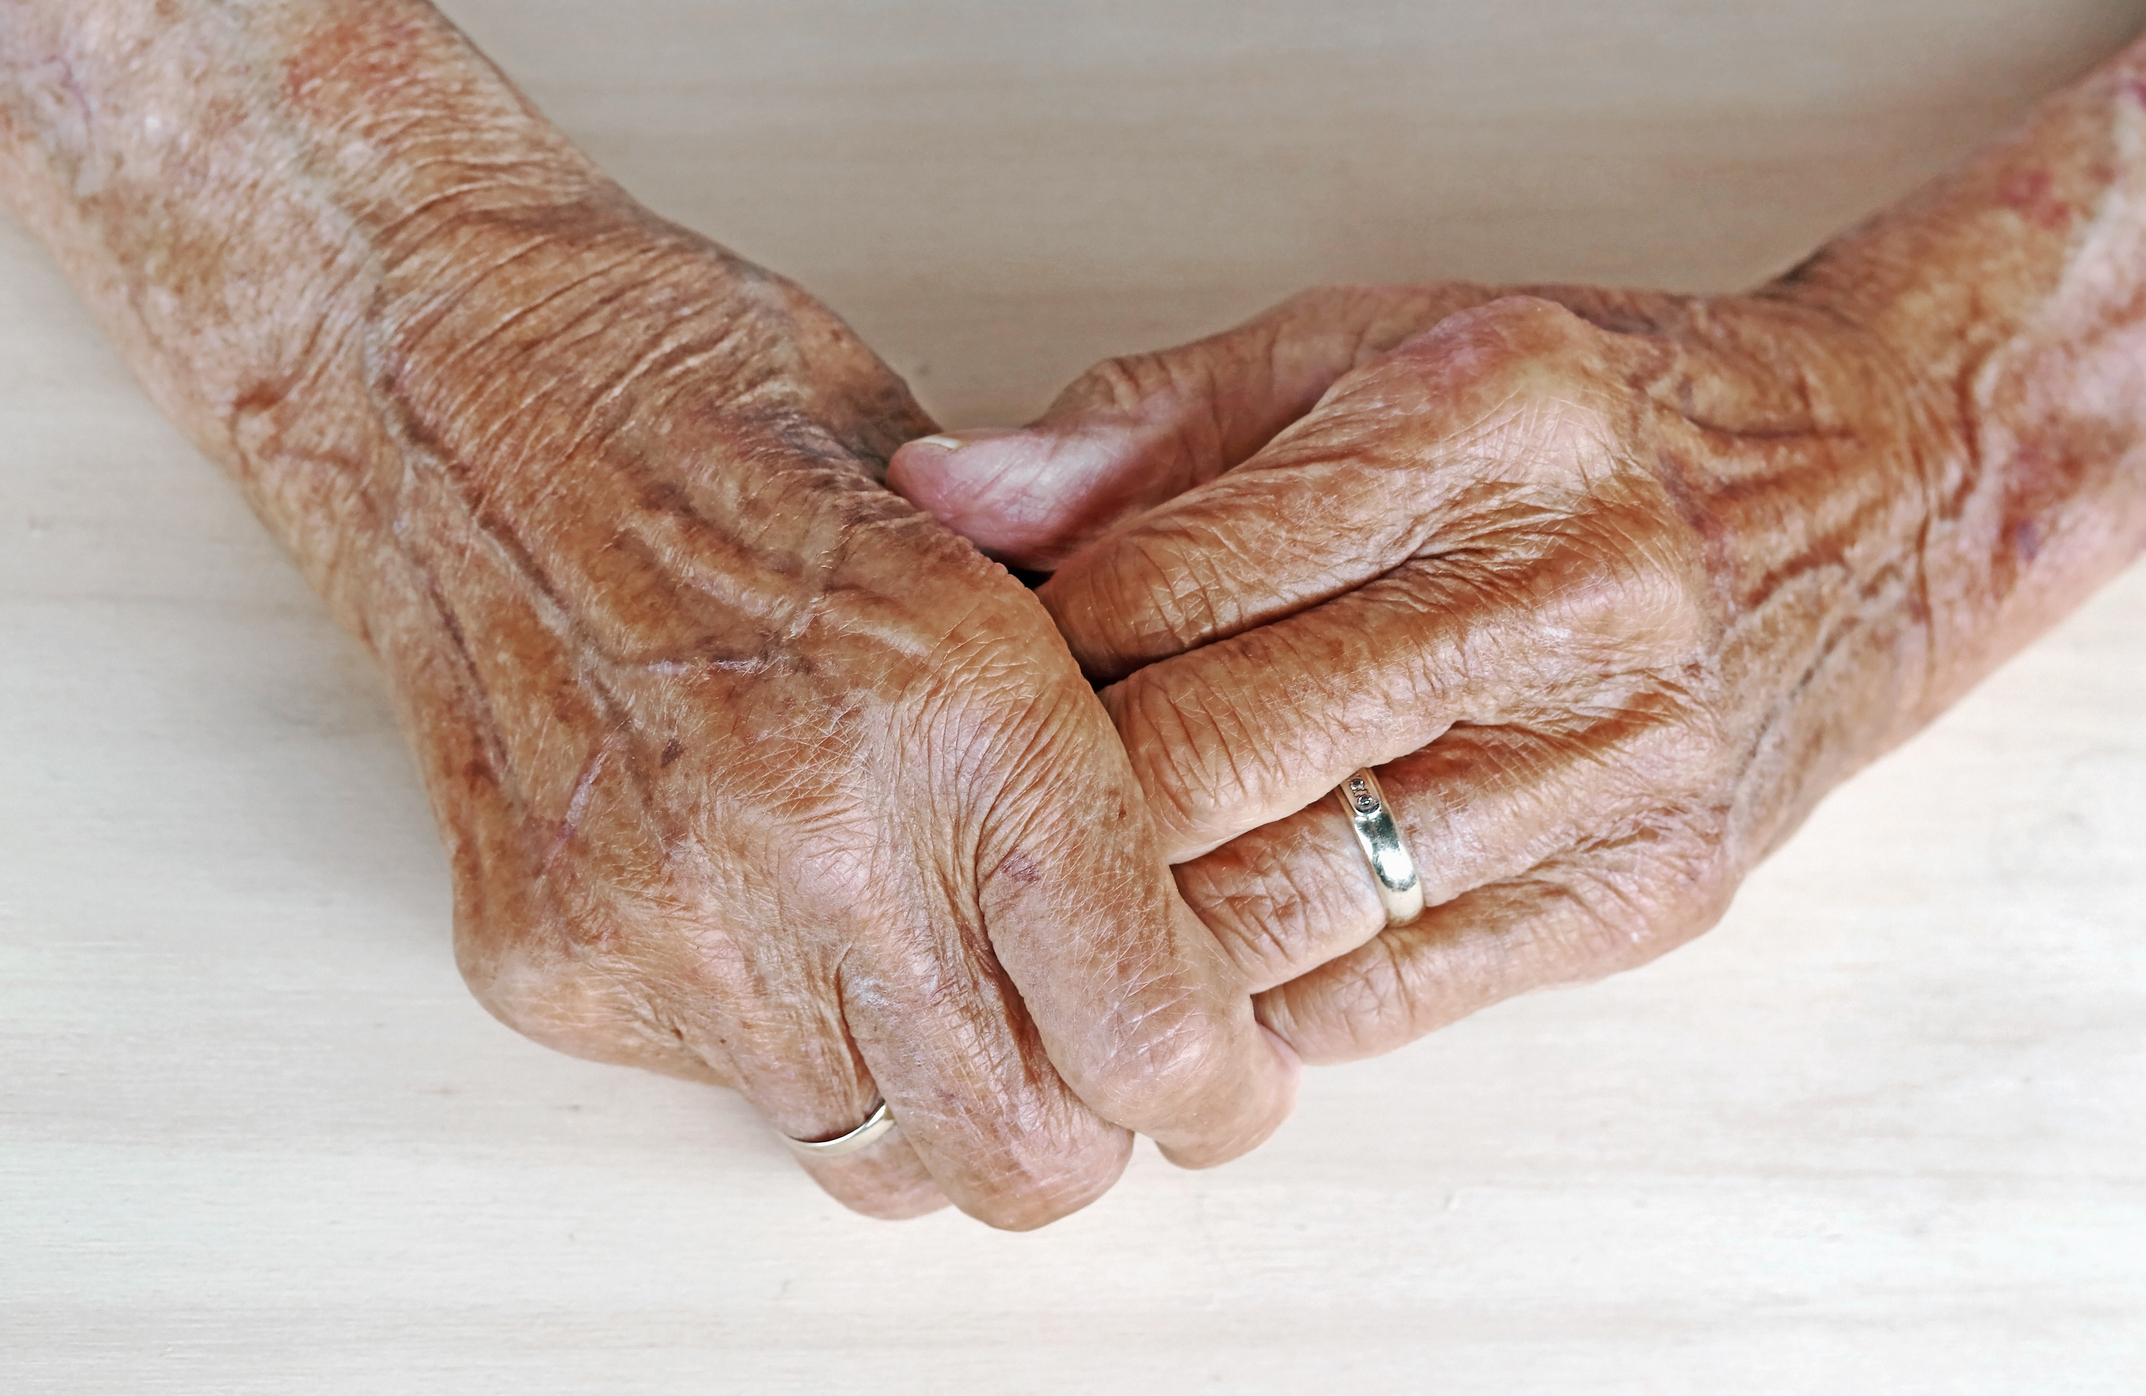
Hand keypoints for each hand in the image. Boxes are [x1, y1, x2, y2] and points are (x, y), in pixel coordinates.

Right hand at [0, 0, 1293, 1228]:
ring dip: (931, 1099)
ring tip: (921, 964)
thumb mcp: (984, 530)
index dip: (1218, 1089)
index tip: (1220, 1075)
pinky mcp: (548, 963)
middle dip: (1088, 1133)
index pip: (1152, 1036)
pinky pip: (727, 1094)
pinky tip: (768, 903)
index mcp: (969, 714)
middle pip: (1024, 1163)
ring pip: (875, 1162)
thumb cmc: (719, 408)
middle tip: (1090, 1056)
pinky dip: (785, 1040)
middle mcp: (817, 844)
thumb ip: (1087, 741)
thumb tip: (1186, 904)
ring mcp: (664, 921)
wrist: (455, 377)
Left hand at [890, 282, 1938, 1060]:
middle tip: (995, 809)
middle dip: (1057, 805)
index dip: (1027, 652)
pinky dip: (1258, 992)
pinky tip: (1212, 949)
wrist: (1868, 504)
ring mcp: (1621, 763)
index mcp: (1479, 423)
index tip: (981, 680)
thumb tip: (943, 497)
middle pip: (1207, 761)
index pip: (1159, 582)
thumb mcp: (1369, 351)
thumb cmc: (1585, 420)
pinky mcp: (1646, 893)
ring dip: (1139, 921)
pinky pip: (1381, 995)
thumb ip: (1145, 427)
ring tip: (1076, 895)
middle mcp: (1569, 593)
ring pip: (1280, 907)